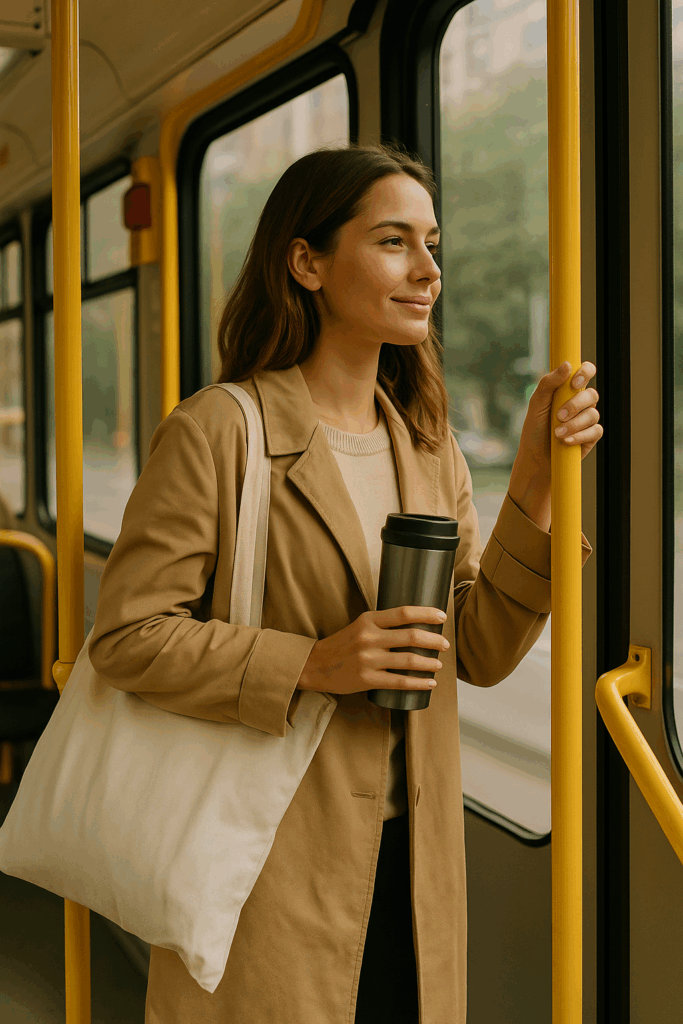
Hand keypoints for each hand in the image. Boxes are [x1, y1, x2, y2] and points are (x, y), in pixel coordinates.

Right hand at [297, 606, 449, 695]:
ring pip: (408, 660)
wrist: (315, 665)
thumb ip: (383, 624)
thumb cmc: (342, 644)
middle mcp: (369, 638)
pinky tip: (429, 683)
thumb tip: (416, 625)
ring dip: (429, 662)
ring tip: (438, 663)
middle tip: (445, 644)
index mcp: (368, 620)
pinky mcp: (367, 679)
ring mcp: (368, 659)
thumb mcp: (360, 626)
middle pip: (411, 636)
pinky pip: (399, 681)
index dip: (427, 614)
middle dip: (434, 640)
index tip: (442, 617)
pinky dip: (418, 683)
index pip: (404, 613)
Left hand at [508, 361, 603, 530]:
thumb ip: (548, 383)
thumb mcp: (536, 405)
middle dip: (576, 405)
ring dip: (574, 424)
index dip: (585, 372)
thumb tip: (566, 365)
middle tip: (559, 416)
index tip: (574, 382)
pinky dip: (579, 436)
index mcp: (568, 390)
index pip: (585, 371)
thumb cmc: (535, 430)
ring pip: (593, 414)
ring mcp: (587, 419)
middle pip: (591, 394)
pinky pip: (595, 431)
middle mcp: (581, 402)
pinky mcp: (591, 436)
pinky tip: (566, 441)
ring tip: (557, 434)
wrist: (536, 458)